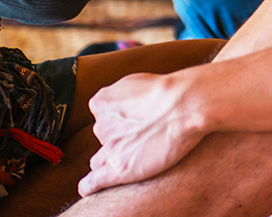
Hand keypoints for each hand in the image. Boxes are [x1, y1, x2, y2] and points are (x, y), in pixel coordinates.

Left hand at [78, 71, 205, 196]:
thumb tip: (124, 102)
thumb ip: (122, 96)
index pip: (103, 118)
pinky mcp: (118, 168)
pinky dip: (90, 186)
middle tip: (142, 139)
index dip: (120, 123)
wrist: (183, 105)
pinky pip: (94, 181)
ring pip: (101, 160)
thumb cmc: (166, 91)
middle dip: (118, 141)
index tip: (136, 123)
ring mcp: (108, 149)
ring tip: (137, 158)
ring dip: (114, 159)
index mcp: (100, 103)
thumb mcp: (135, 82)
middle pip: (104, 140)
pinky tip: (88, 189)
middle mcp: (100, 126)